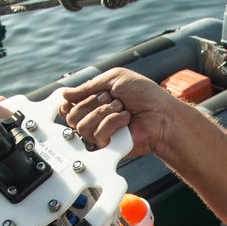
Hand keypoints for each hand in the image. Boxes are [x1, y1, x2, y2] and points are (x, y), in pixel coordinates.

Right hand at [58, 68, 177, 157]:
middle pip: (72, 115)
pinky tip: (126, 120)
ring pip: (82, 126)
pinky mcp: (109, 146)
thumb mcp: (114, 79)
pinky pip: (96, 135)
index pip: (67, 107)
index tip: (80, 97)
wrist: (162, 113)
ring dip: (105, 112)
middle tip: (114, 99)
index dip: (70, 102)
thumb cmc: (144, 95)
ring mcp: (101, 133)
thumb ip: (88, 86)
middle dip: (93, 103)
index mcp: (94, 102)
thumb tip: (64, 95)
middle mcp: (95, 118)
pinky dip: (113, 123)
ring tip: (123, 110)